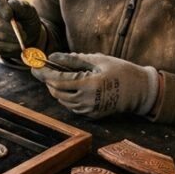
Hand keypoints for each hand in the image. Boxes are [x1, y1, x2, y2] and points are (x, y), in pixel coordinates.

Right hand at [0, 0, 43, 56]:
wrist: (26, 35)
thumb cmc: (26, 18)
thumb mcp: (28, 10)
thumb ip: (21, 6)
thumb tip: (11, 4)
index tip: (10, 15)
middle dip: (4, 26)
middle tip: (21, 33)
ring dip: (6, 38)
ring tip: (22, 40)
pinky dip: (3, 46)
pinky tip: (15, 45)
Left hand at [31, 53, 158, 118]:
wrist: (141, 92)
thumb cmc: (121, 71)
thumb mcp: (98, 60)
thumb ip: (74, 59)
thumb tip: (53, 57)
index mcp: (88, 85)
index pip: (57, 81)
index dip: (43, 73)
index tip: (34, 66)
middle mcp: (86, 101)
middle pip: (57, 92)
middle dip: (49, 81)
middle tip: (47, 69)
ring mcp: (89, 110)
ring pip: (63, 100)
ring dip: (58, 89)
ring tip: (62, 76)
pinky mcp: (92, 116)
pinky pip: (72, 106)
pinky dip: (68, 96)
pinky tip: (74, 86)